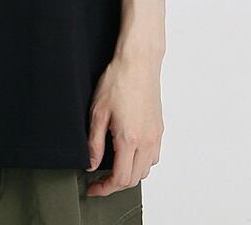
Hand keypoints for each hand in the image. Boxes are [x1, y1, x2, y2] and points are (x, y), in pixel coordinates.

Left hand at [85, 53, 163, 196]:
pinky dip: (141, 162)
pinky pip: (153, 156)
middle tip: (98, 180)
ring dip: (129, 174)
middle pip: (134, 178)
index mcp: (130, 140)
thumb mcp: (97, 112)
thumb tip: (90, 164)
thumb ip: (93, 142)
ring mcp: (156, 135)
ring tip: (112, 167)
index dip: (104, 188)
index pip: (120, 179)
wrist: (138, 62)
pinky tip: (128, 153)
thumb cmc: (117, 81)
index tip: (92, 188)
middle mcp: (147, 141)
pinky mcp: (159, 128)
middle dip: (115, 184)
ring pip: (146, 169)